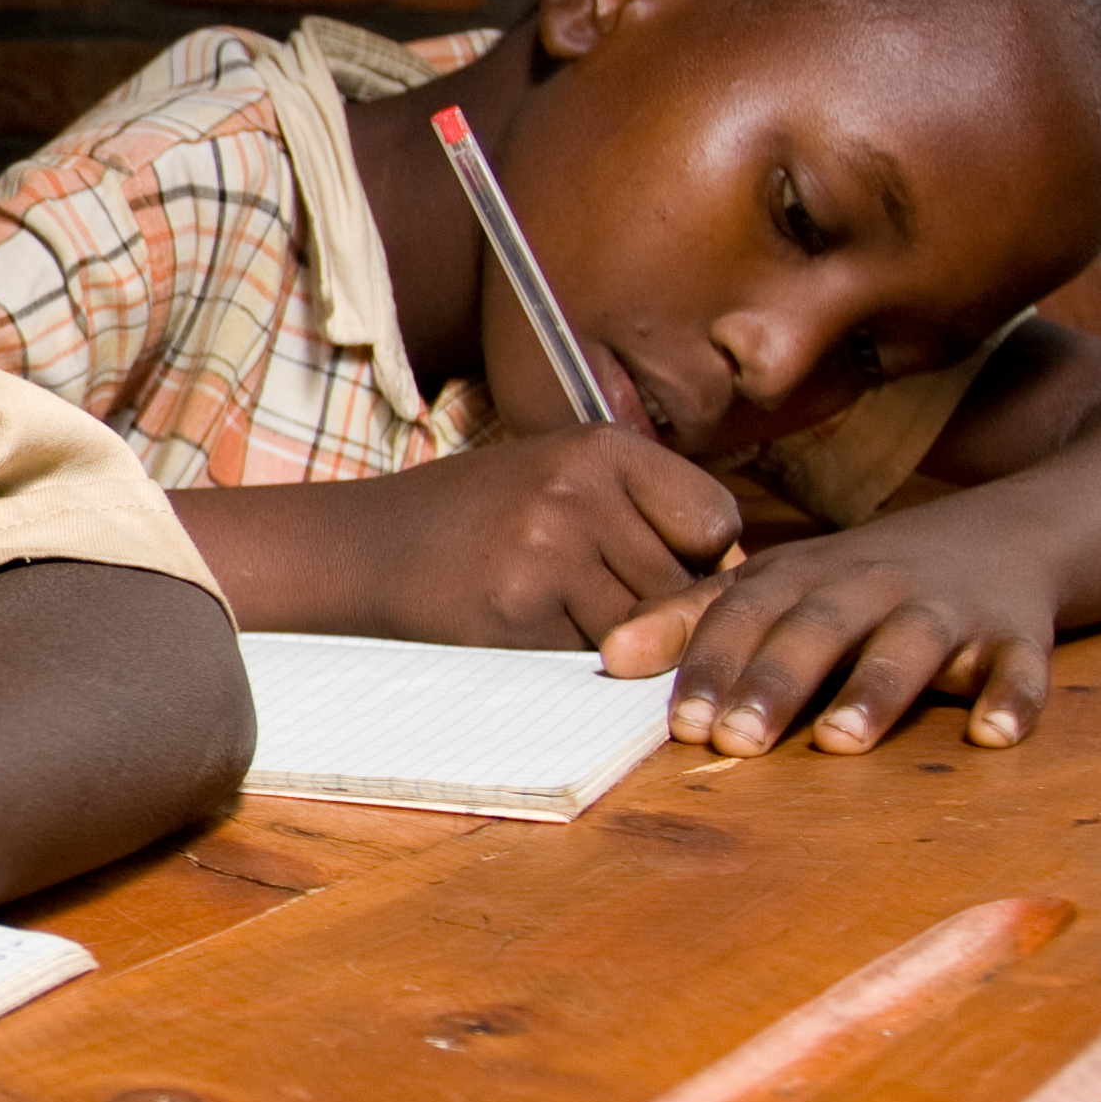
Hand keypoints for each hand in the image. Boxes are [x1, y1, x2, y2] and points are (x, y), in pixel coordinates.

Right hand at [351, 429, 744, 647]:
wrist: (362, 545)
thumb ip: (646, 510)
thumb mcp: (561, 476)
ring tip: (553, 605)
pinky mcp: (518, 610)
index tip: (650, 562)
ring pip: (642, 626)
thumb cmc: (475, 516)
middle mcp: (580, 490)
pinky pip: (590, 654)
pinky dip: (570, 654)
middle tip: (586, 591)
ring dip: (613, 635)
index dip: (695, 555)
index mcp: (601, 447)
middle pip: (681, 582)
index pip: (715, 521)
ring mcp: (548, 551)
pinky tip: (524, 623)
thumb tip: (738, 580)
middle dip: (652, 603)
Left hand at [599, 504, 1064, 755]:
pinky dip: (1012, 698)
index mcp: (801, 577)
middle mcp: (870, 586)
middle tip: (737, 742)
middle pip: (817, 631)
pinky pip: (1019, 667)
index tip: (682, 722)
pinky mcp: (1016, 636)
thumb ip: (691, 620)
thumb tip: (609, 658)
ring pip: (909, 646)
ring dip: (875, 692)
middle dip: (775, 683)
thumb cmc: (854, 581)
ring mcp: (946, 610)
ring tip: (839, 740)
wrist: (995, 537)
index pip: (745, 617)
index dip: (711, 667)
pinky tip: (994, 734)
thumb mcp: (772, 587)